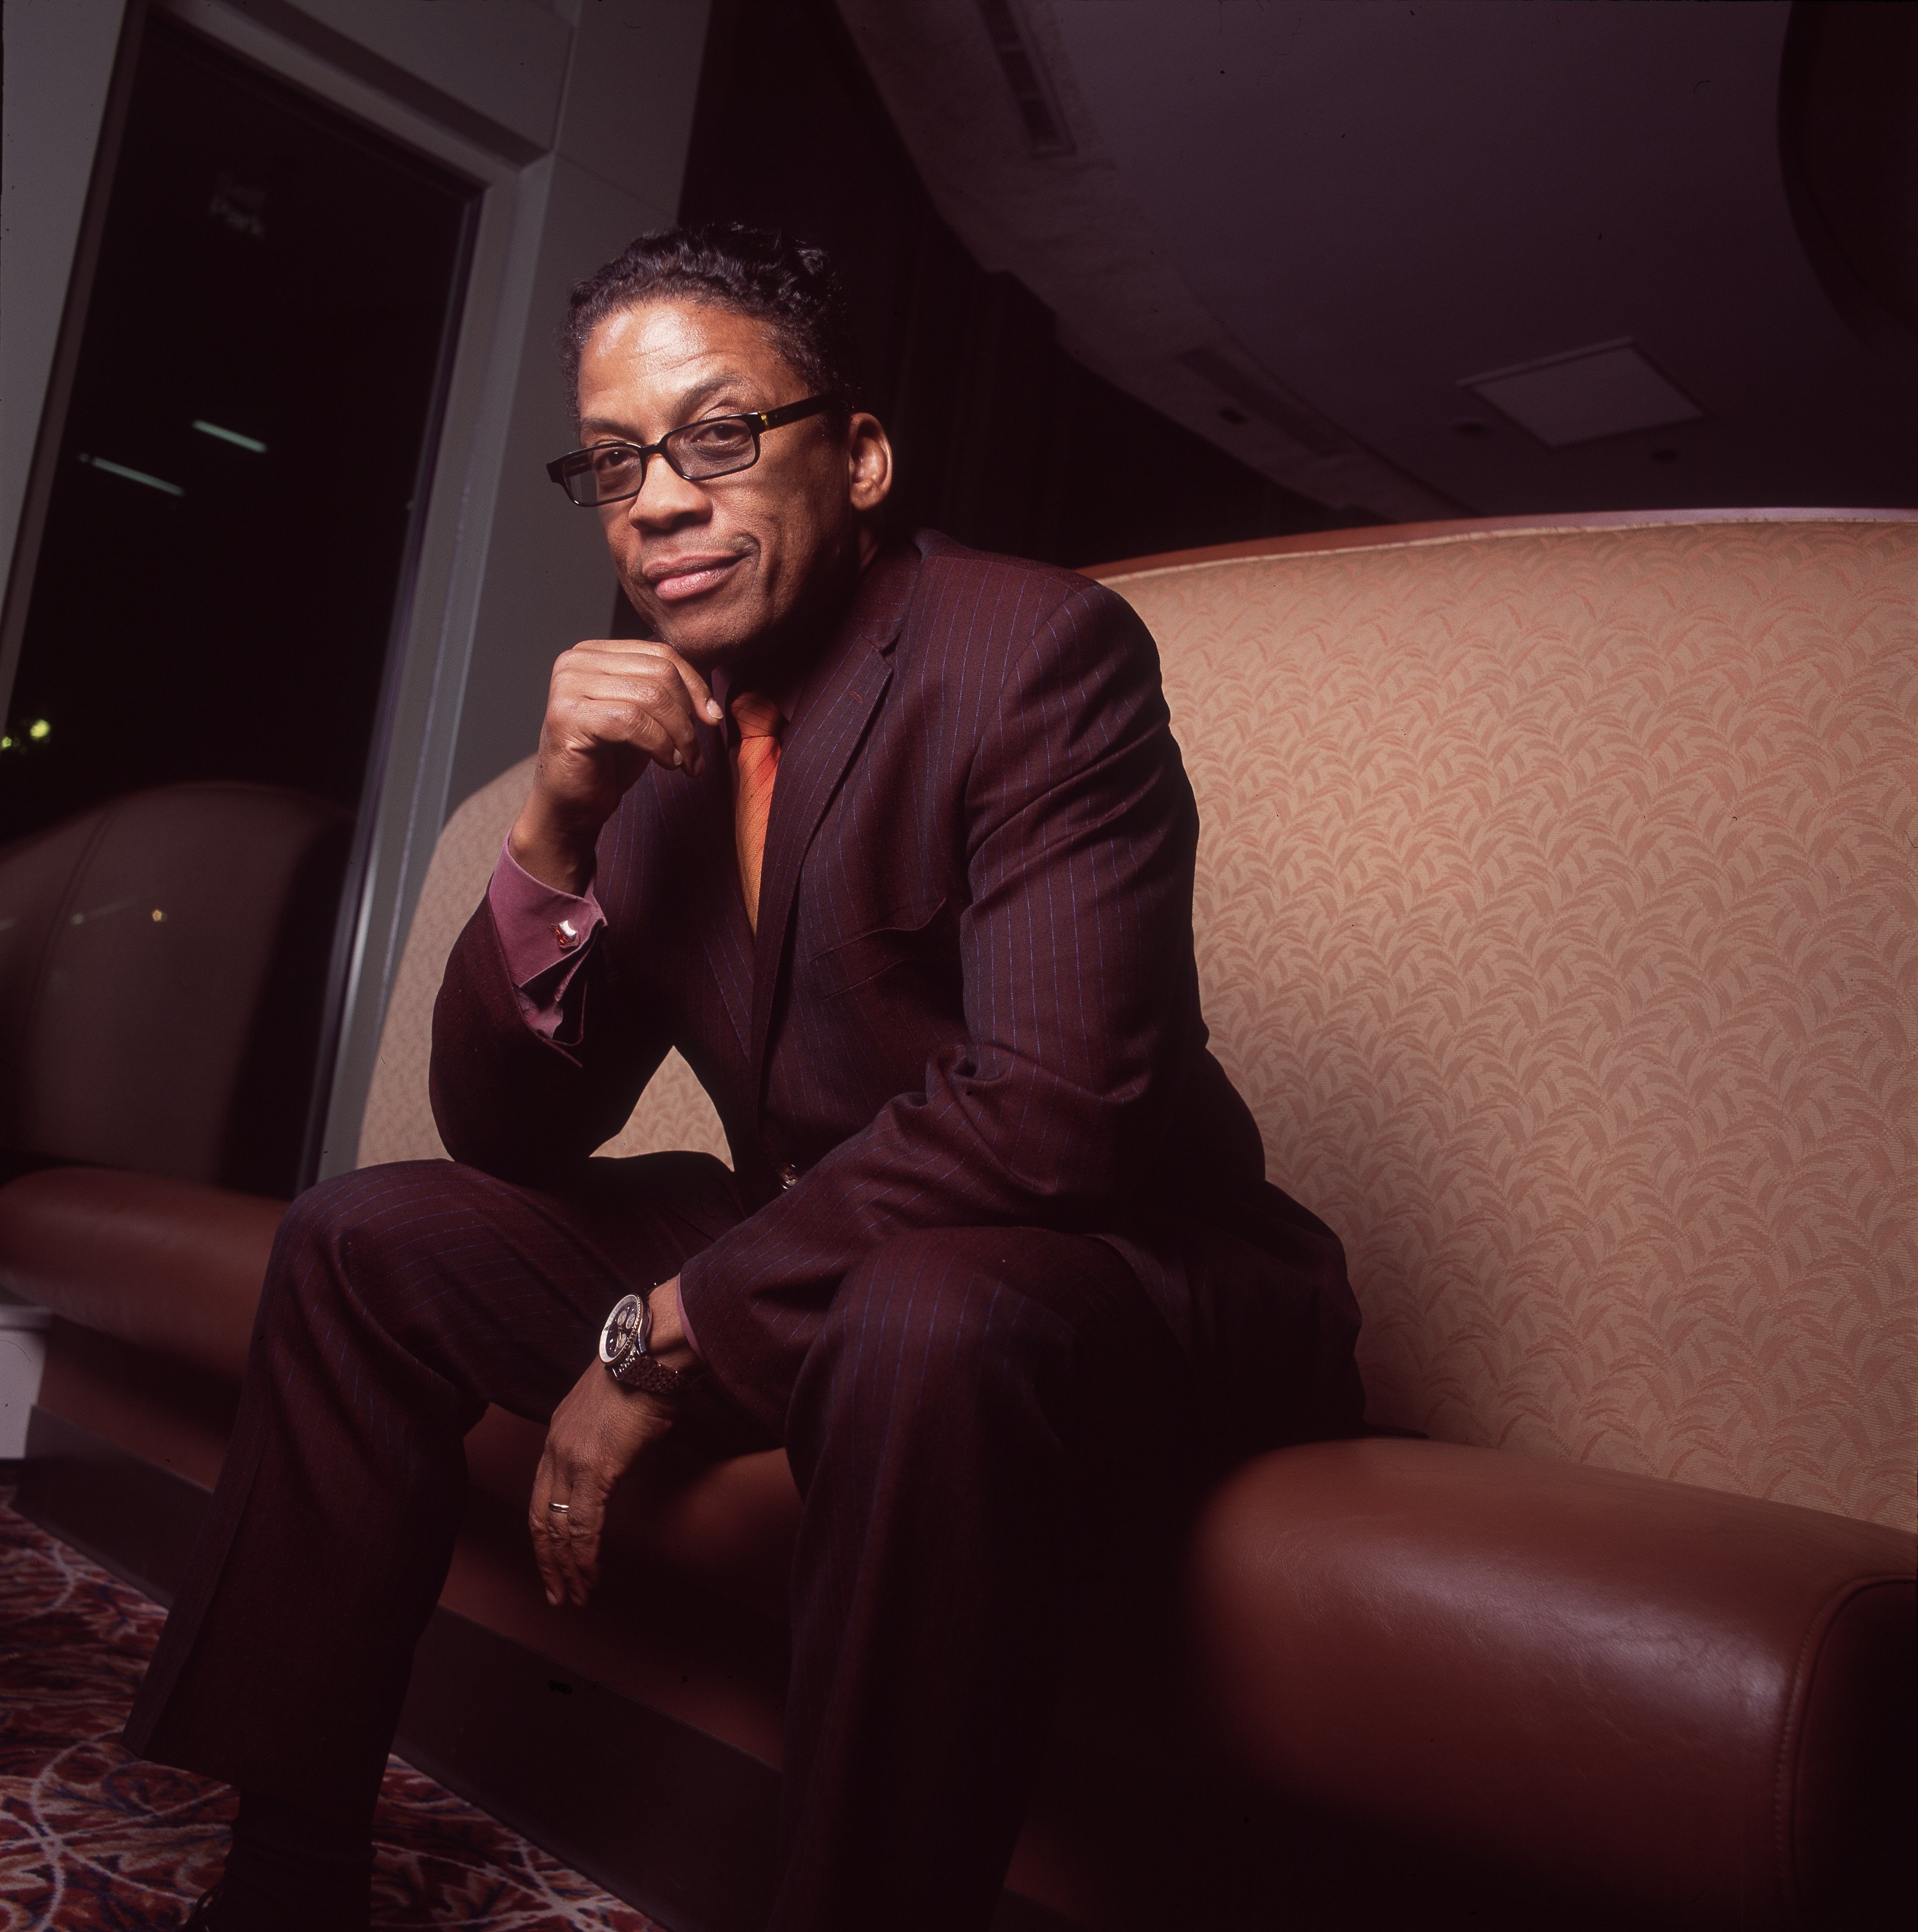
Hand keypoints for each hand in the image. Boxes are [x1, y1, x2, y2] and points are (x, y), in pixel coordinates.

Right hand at [511, 639, 724, 893]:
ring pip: (650, 697)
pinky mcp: (567, 717)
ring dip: (680, 735)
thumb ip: (667, 694)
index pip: (660, 654)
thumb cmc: (607, 763)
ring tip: (685, 762)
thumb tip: (710, 692)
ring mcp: (567, 687)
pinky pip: (632, 722)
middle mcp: (575, 662)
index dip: (695, 686)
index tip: (714, 718)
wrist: (570, 806)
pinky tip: (668, 763)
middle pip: (658, 672)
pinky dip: (660, 744)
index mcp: (593, 653)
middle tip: (696, 751)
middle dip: (688, 715)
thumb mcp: (644, 718)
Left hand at [529, 1278, 698, 1606]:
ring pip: (558, 1529)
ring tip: (575, 1596)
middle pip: (541, 1520)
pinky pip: (584, 1526)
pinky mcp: (595, 1469)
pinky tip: (590, 1576)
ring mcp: (570, 1461)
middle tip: (558, 1594)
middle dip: (548, 1562)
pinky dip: (585, 1557)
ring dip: (566, 1568)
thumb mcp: (610, 1413)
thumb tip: (616, 1463)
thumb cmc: (643, 1375)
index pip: (540, 1498)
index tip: (553, 1561)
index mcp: (556, 1437)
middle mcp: (554, 1451)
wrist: (650, 1353)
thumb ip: (604, 1443)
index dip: (545, 1536)